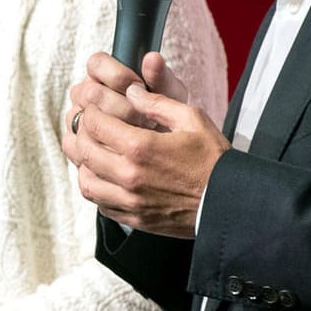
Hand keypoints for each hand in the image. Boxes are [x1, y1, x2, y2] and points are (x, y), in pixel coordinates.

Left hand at [64, 51, 226, 237]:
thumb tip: (132, 92)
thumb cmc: (214, 160)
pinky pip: (100, 204)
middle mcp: (129, 175)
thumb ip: (157, 104)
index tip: (94, 108)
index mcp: (140, 147)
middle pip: (84, 151)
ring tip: (93, 153)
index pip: (94, 124)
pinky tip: (105, 178)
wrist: (230, 203)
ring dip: (84, 164)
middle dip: (80, 134)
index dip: (89, 112)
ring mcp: (129, 200)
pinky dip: (96, 189)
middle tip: (88, 127)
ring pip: (85, 181)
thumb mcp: (192, 120)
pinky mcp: (134, 218)